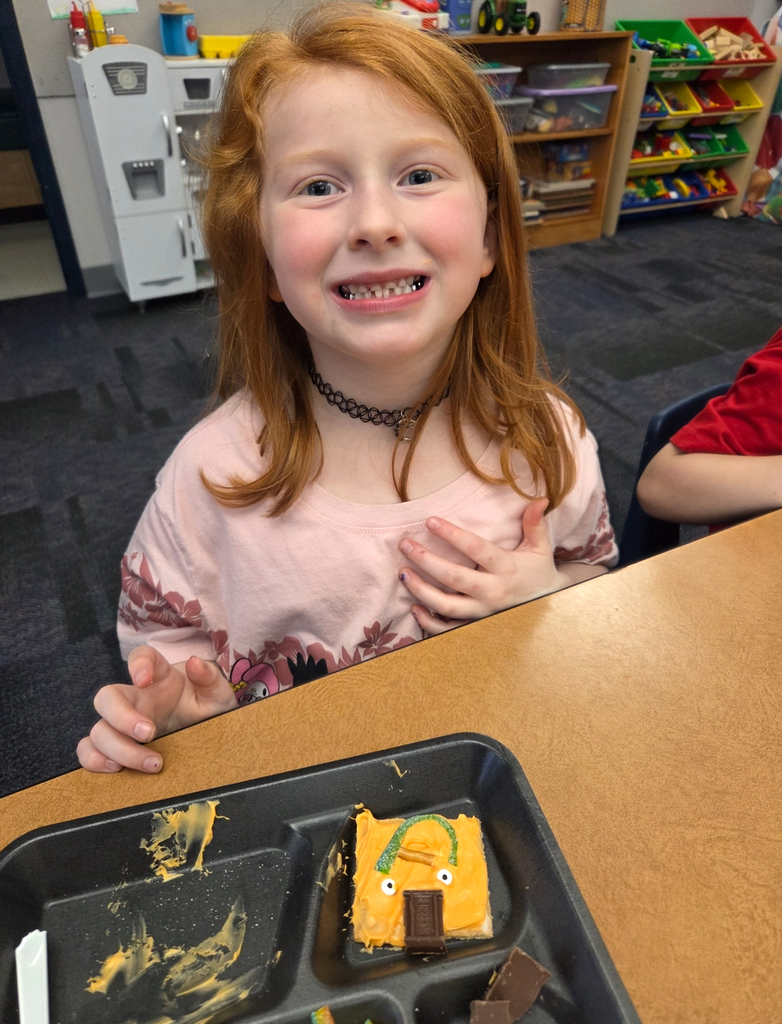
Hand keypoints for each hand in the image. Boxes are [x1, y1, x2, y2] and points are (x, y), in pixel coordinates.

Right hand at [76, 646, 235, 773]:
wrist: (208, 739)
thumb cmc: (209, 709)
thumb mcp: (218, 694)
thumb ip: (209, 678)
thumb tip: (195, 663)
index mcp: (160, 678)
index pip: (142, 657)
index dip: (137, 664)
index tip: (144, 679)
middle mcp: (136, 699)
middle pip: (107, 697)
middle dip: (123, 717)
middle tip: (150, 734)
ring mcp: (121, 724)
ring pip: (98, 730)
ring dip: (117, 749)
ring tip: (149, 764)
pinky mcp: (115, 747)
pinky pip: (89, 751)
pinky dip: (95, 761)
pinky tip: (118, 771)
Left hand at [398, 498, 563, 634]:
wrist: (547, 608)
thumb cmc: (538, 572)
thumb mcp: (539, 548)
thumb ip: (534, 524)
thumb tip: (540, 499)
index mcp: (506, 567)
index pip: (476, 549)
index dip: (452, 535)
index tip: (430, 521)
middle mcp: (492, 591)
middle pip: (454, 577)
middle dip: (426, 560)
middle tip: (405, 544)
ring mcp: (482, 612)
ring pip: (446, 605)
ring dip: (421, 590)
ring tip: (403, 573)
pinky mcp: (476, 626)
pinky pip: (448, 629)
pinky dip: (428, 622)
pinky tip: (414, 607)